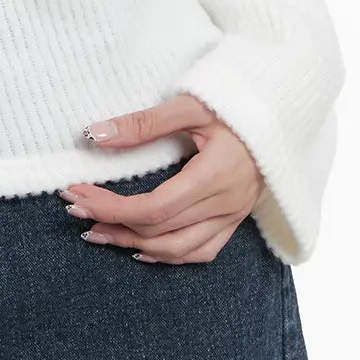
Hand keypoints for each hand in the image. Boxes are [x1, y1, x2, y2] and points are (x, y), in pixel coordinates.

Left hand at [58, 94, 264, 263]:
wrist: (284, 112)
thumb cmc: (237, 102)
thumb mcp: (190, 105)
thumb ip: (143, 123)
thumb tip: (95, 135)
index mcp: (215, 175)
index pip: (154, 207)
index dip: (112, 207)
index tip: (77, 195)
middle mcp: (226, 203)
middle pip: (159, 230)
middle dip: (111, 222)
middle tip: (75, 209)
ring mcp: (233, 215)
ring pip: (178, 249)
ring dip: (133, 245)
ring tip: (96, 233)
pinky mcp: (236, 219)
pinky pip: (201, 251)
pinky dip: (168, 256)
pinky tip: (142, 250)